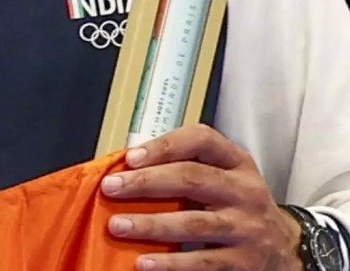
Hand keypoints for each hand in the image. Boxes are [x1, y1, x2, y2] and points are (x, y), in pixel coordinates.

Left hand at [102, 124, 302, 269]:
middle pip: (193, 179)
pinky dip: (172, 263)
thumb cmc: (237, 204)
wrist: (287, 248)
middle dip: (147, 182)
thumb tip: (127, 168)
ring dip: (152, 224)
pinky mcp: (245, 262)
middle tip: (111, 187)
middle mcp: (245, 191)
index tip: (130, 157)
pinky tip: (144, 262)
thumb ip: (186, 166)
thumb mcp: (225, 176)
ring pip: (195, 223)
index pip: (202, 140)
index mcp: (237, 162)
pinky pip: (203, 261)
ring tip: (118, 225)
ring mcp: (247, 228)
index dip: (164, 146)